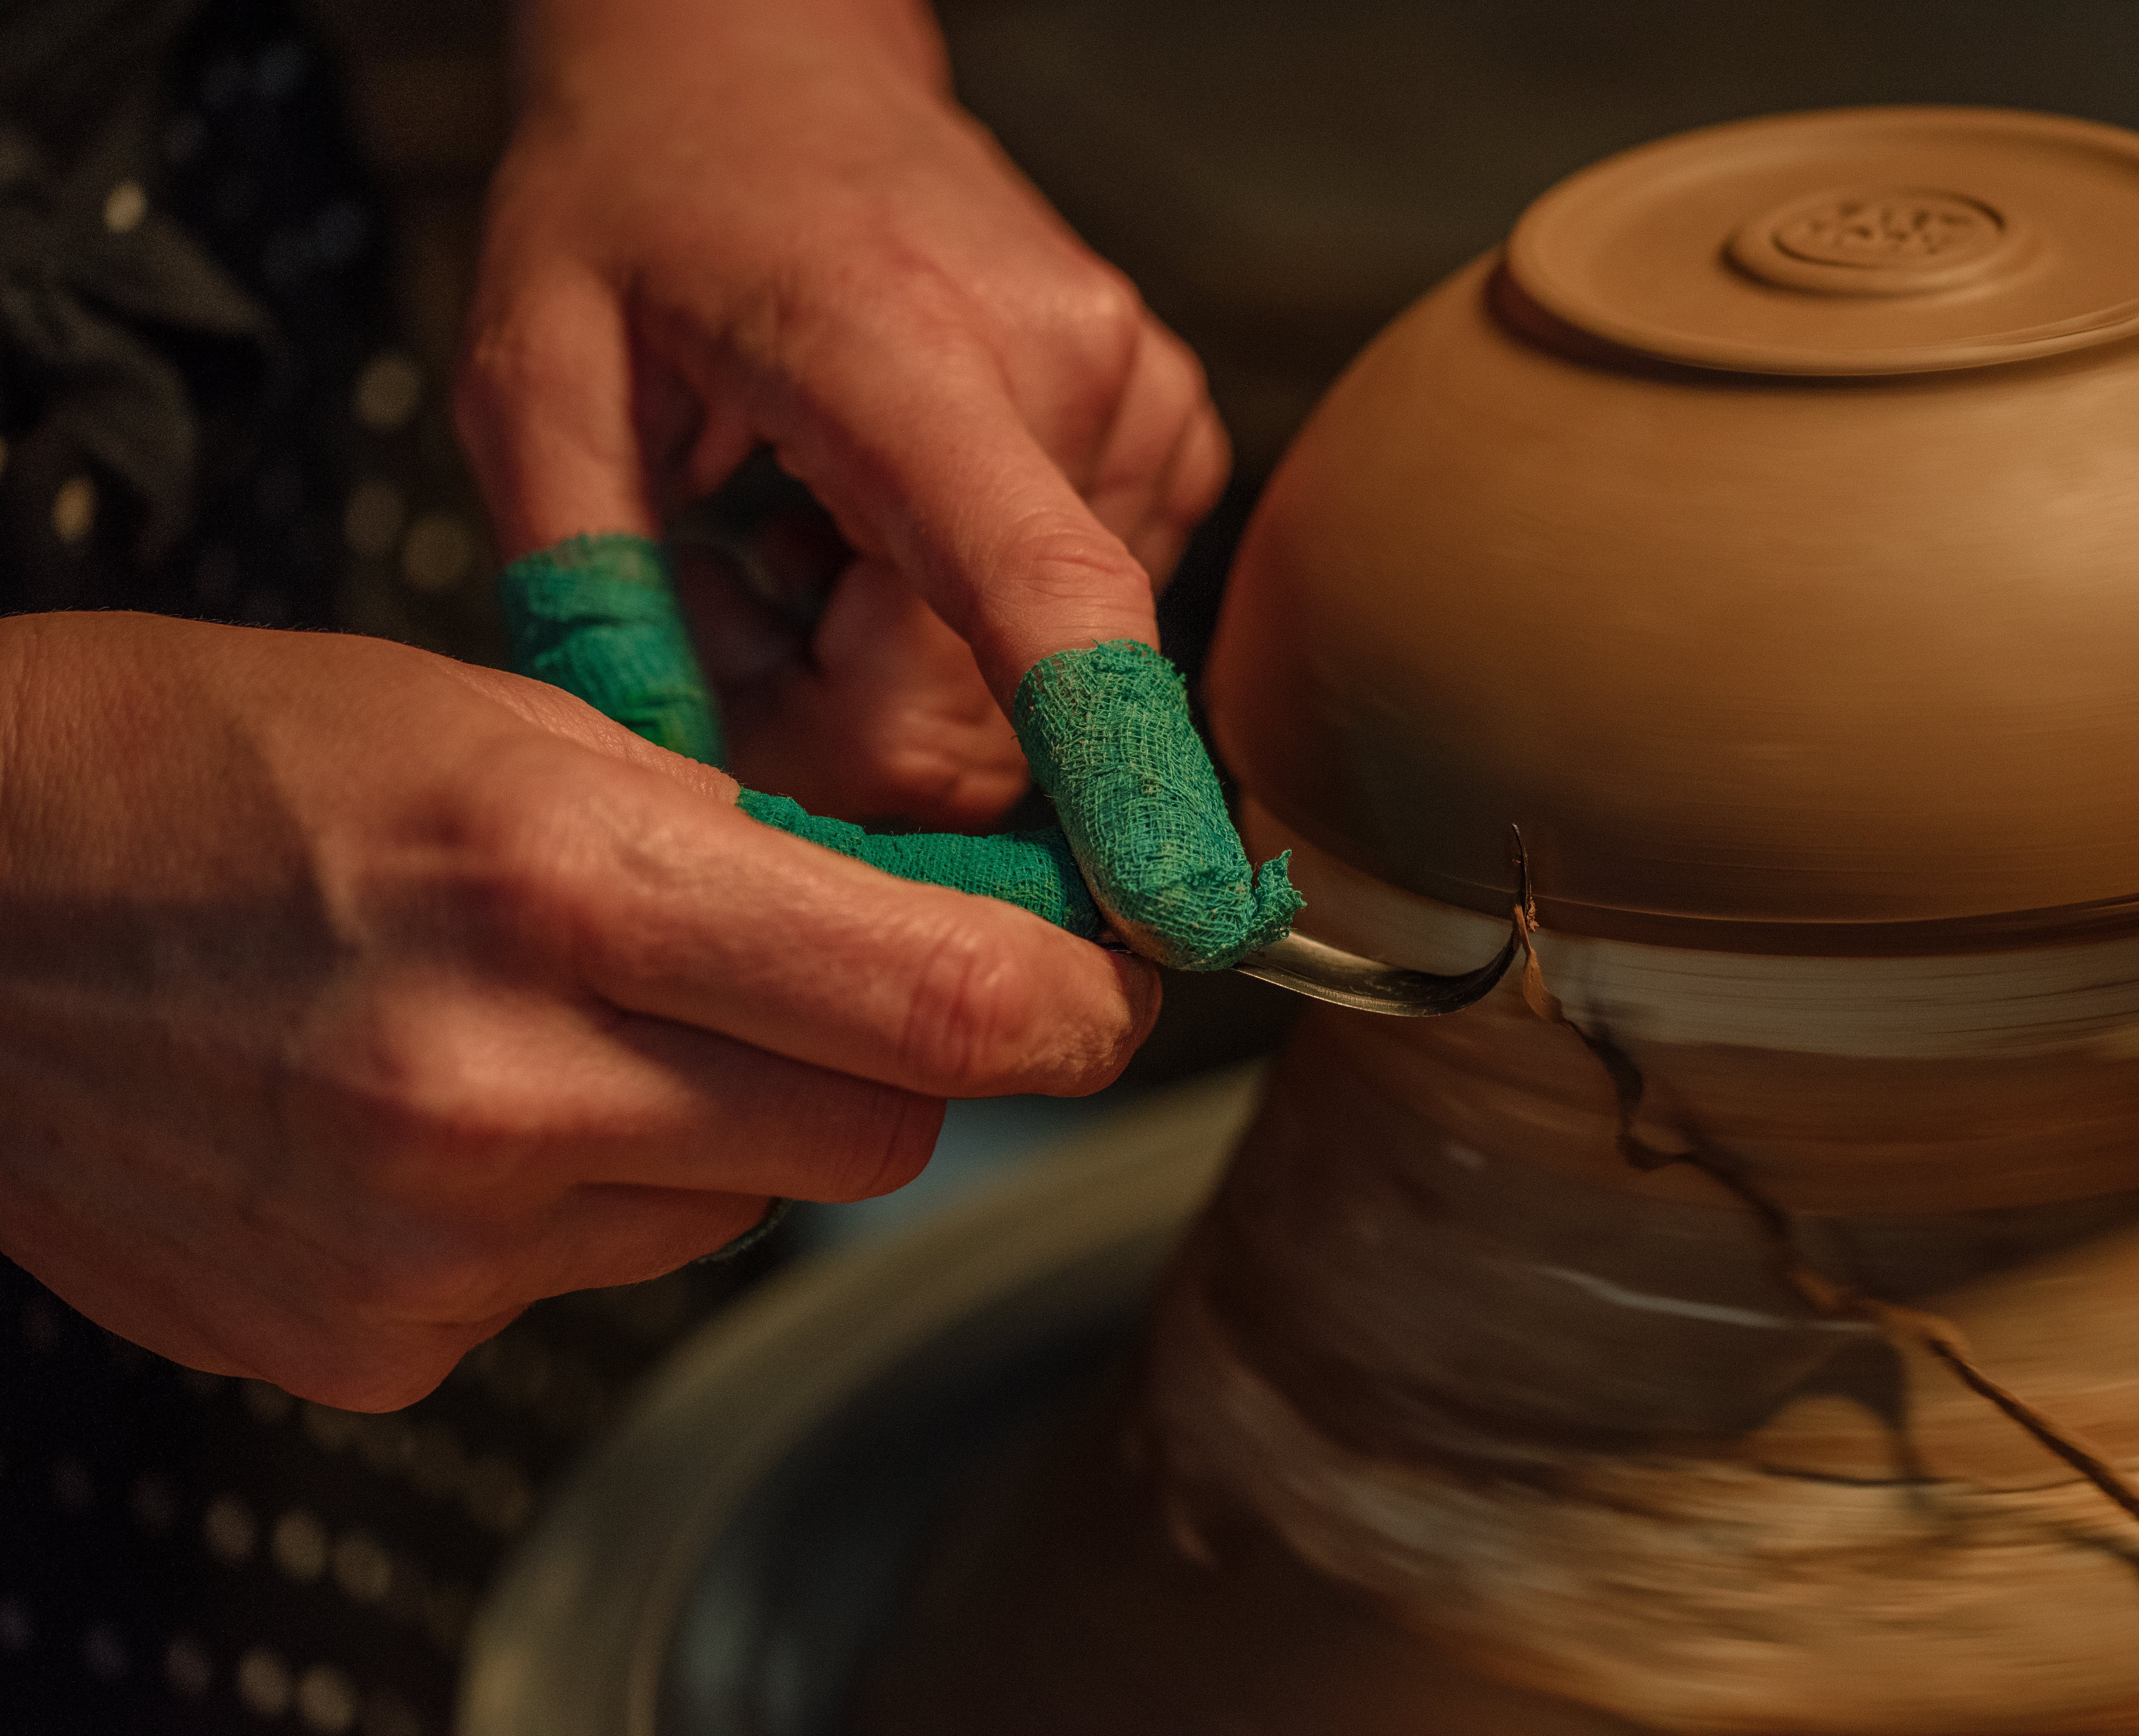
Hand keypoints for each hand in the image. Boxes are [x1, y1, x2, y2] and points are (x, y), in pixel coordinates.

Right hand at [0, 614, 1155, 1408]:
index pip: (944, 1006)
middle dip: (892, 1059)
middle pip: (877, 1131)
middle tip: (809, 977)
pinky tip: (460, 1105)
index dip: (1071, 1004)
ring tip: (563, 1021)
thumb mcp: (519, 724)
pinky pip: (596, 1274)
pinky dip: (582, 1196)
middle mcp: (498, 1086)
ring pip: (740, 1203)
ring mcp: (428, 1240)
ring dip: (718, 1120)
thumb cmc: (225, 770)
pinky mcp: (375, 1337)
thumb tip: (972, 933)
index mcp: (555, 884)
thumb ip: (761, 846)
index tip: (1104, 987)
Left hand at [457, 0, 1230, 822]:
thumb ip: (590, 598)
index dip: (1109, 773)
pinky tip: (884, 524)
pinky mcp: (1165, 443)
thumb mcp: (532, 378)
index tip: (1172, 913)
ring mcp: (1142, 409)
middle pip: (995, 709)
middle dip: (850, 731)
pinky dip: (958, 630)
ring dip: (895, 678)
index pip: (1047, 599)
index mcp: (912, 349)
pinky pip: (1065, 633)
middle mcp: (1072, 378)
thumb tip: (689, 805)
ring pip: (1029, 691)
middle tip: (741, 609)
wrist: (763, 64)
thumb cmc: (648, 201)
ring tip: (806, 537)